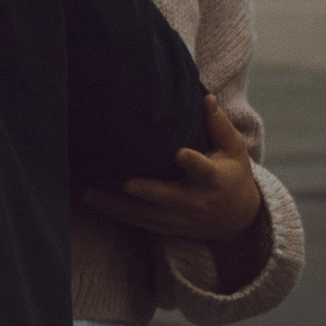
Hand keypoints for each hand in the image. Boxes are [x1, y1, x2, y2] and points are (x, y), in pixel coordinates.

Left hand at [83, 93, 268, 284]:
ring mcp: (179, 219)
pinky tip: (93, 201)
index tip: (180, 153)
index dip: (192, 163)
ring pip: (145, 214)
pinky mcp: (166, 228)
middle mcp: (195, 202)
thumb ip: (218, 125)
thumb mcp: (234, 150)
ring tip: (89, 194)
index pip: (203, 170)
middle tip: (126, 183)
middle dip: (147, 191)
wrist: (237, 221)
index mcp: (214, 180)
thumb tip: (206, 97)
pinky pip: (137, 222)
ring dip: (116, 206)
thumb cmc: (234, 175)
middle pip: (168, 198)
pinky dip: (115, 213)